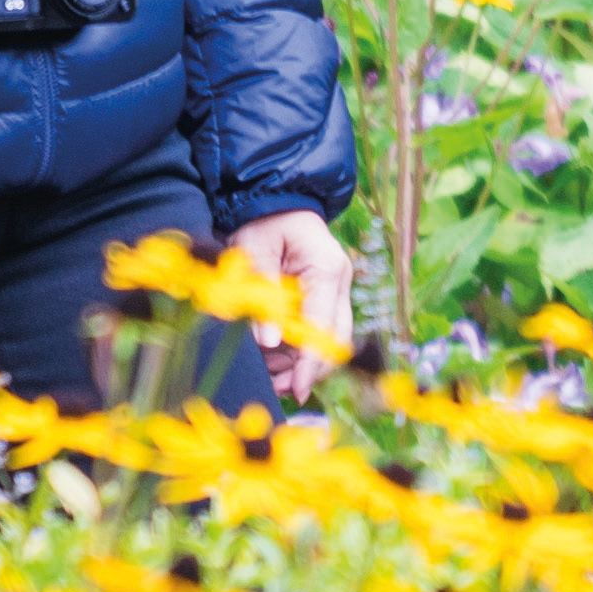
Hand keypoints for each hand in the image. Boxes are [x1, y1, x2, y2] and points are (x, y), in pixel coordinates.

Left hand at [221, 210, 355, 404]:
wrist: (274, 202)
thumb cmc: (263, 223)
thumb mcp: (254, 254)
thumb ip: (262, 297)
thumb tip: (268, 342)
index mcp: (326, 269)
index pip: (324, 325)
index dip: (311, 362)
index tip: (297, 390)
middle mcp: (339, 283)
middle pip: (335, 338)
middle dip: (309, 369)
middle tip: (279, 389)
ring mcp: (335, 290)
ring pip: (328, 339)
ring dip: (301, 362)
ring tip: (269, 376)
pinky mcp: (325, 297)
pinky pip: (317, 330)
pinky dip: (297, 348)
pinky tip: (273, 359)